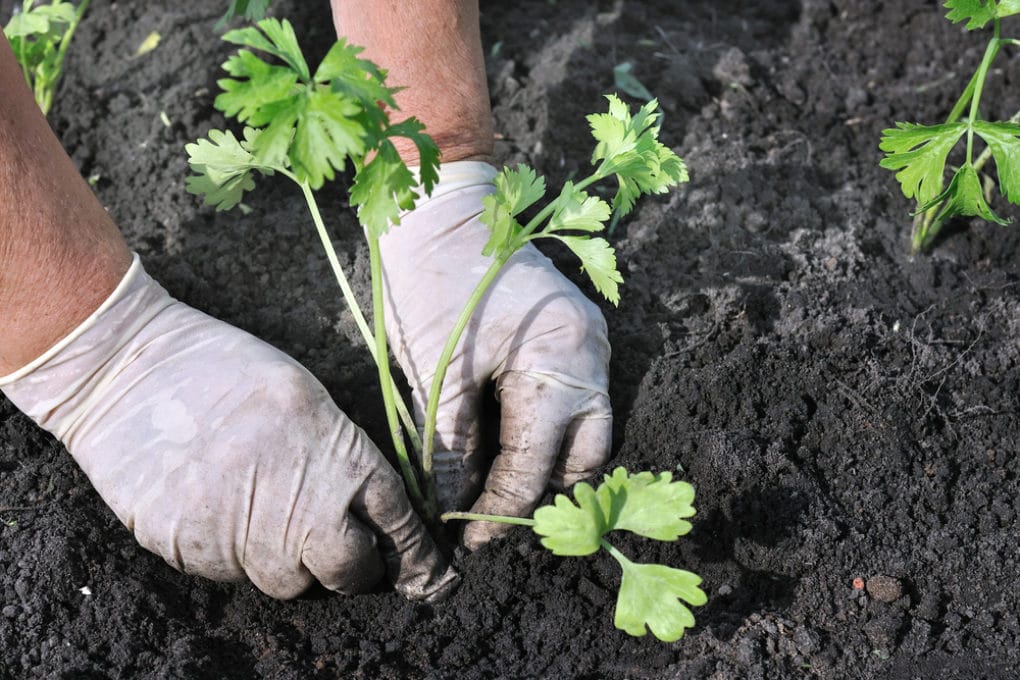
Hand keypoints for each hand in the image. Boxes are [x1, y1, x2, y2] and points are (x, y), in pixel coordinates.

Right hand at [0, 255, 456, 601]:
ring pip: (289, 582)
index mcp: (336, 456)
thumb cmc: (223, 369)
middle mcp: (297, 504)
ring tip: (269, 516)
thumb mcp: (305, 396)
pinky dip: (238, 555)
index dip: (417, 556)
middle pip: (349, 571)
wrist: (125, 370)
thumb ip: (341, 454)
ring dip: (293, 563)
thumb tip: (366, 511)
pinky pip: (232, 574)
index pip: (397, 522)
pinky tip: (223, 510)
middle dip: (356, 569)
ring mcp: (240, 533)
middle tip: (346, 552)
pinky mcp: (191, 549)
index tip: (434, 578)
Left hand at [380, 161, 612, 549]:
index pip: (538, 461)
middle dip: (543, 495)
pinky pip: (574, 398)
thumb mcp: (437, 372)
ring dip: (548, 464)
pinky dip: (546, 428)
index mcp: (559, 360)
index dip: (503, 508)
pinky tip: (508, 444)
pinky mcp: (575, 333)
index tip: (473, 541)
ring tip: (498, 489)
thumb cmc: (430, 281)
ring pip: (585, 431)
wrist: (438, 207)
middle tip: (492, 519)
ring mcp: (590, 340)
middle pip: (584, 455)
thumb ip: (451, 446)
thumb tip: (450, 506)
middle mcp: (590, 353)